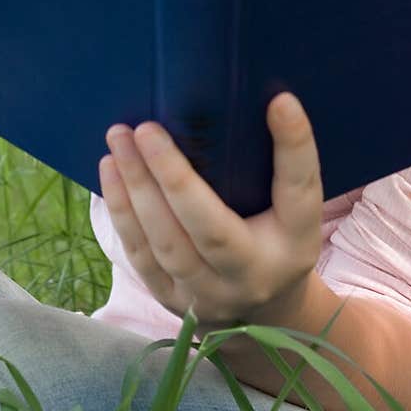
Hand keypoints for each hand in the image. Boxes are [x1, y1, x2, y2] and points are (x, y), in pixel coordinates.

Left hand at [99, 91, 323, 332]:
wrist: (260, 312)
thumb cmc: (276, 237)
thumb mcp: (294, 207)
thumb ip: (283, 163)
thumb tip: (271, 98)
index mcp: (295, 243)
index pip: (298, 191)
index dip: (294, 147)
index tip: (281, 101)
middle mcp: (253, 276)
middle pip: (211, 230)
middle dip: (173, 177)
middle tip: (146, 128)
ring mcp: (209, 296)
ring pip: (166, 244)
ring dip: (137, 189)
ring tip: (119, 140)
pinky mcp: (172, 301)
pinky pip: (141, 255)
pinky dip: (123, 211)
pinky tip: (111, 171)